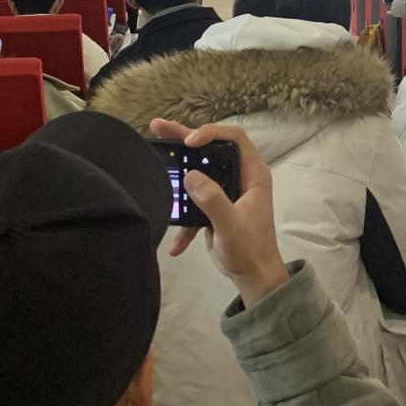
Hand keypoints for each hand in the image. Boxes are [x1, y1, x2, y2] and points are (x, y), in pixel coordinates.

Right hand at [148, 119, 288, 307]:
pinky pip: (194, 200)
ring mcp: (226, 190)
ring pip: (199, 170)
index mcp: (253, 175)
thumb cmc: (249, 250)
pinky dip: (182, 216)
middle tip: (158, 127)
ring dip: (177, 166)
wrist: (254, 278)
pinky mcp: (214, 205)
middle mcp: (240, 177)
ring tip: (152, 149)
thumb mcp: (231, 226)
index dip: (212, 133)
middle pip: (212, 149)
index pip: (234, 139)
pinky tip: (175, 242)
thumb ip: (213, 200)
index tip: (189, 142)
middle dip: (185, 137)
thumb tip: (190, 176)